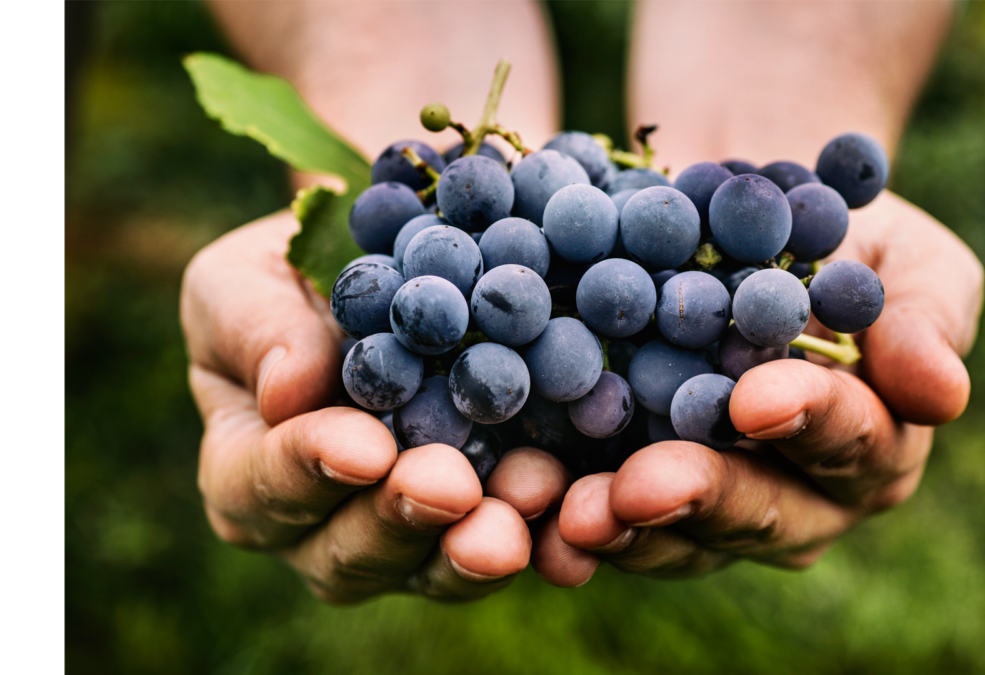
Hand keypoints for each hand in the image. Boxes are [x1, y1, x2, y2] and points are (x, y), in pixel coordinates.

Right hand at [181, 212, 553, 602]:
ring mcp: (408, 540)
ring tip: (529, 495)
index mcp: (247, 472)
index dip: (309, 470)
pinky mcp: (487, 525)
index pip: (260, 487)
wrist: (392, 268)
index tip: (365, 446)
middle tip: (453, 486)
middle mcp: (322, 528)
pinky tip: (576, 511)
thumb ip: (255, 329)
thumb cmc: (298, 273)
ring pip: (434, 569)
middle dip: (404, 520)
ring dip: (480, 543)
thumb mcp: (249, 276)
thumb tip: (287, 392)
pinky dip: (548, 535)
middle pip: (349, 553)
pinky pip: (516, 547)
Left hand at [535, 191, 984, 584]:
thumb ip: (925, 316)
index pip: (850, 440)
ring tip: (568, 512)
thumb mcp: (898, 250)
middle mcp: (798, 494)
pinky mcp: (631, 489)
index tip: (757, 396)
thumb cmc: (828, 228)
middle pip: (759, 513)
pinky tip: (522, 507)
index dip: (809, 420)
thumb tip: (943, 392)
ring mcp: (710, 501)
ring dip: (619, 528)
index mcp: (873, 442)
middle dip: (701, 498)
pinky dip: (563, 517)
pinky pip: (604, 519)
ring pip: (676, 536)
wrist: (726, 216)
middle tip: (640, 487)